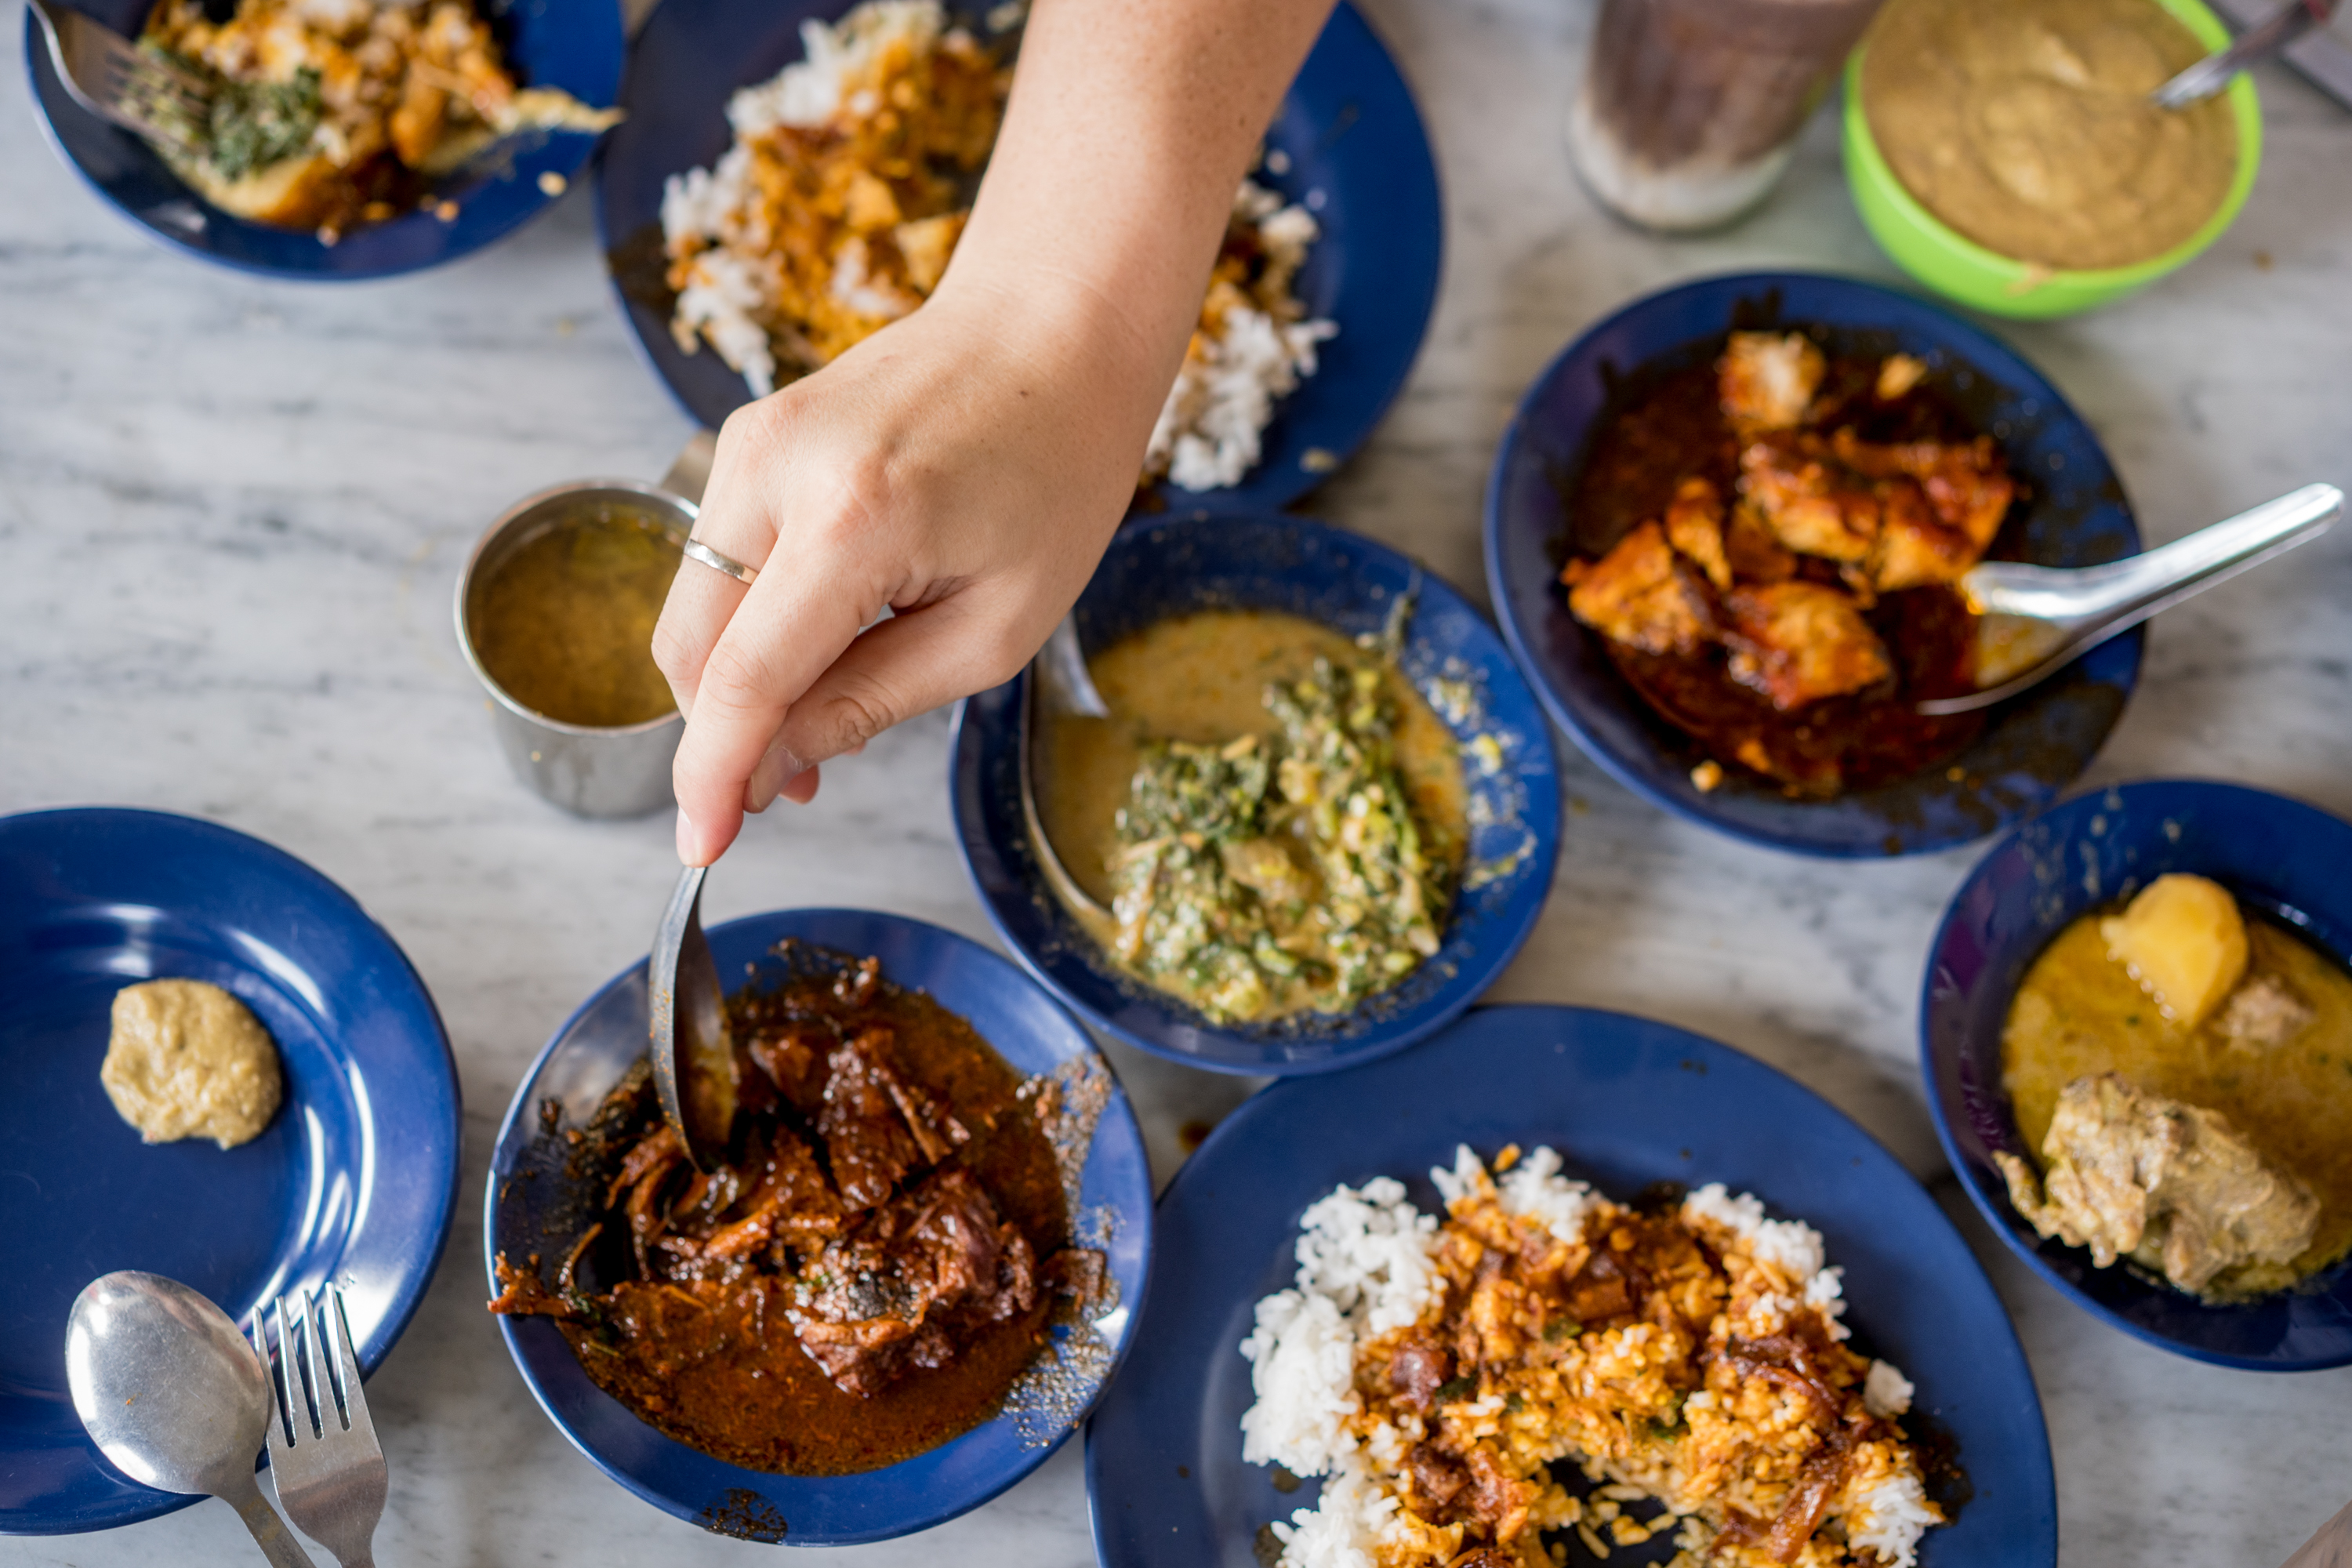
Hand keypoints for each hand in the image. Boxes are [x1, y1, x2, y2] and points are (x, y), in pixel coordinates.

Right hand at [652, 269, 1157, 864]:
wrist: (1053, 328)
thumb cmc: (1056, 472)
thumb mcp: (995, 625)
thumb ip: (871, 699)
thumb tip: (774, 765)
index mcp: (854, 519)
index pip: (743, 680)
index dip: (711, 777)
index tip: (698, 851)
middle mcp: (777, 469)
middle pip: (693, 649)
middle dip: (724, 737)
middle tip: (789, 793)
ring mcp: (751, 441)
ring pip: (693, 607)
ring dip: (736, 681)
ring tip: (822, 717)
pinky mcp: (749, 434)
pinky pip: (718, 558)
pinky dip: (749, 620)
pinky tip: (818, 643)